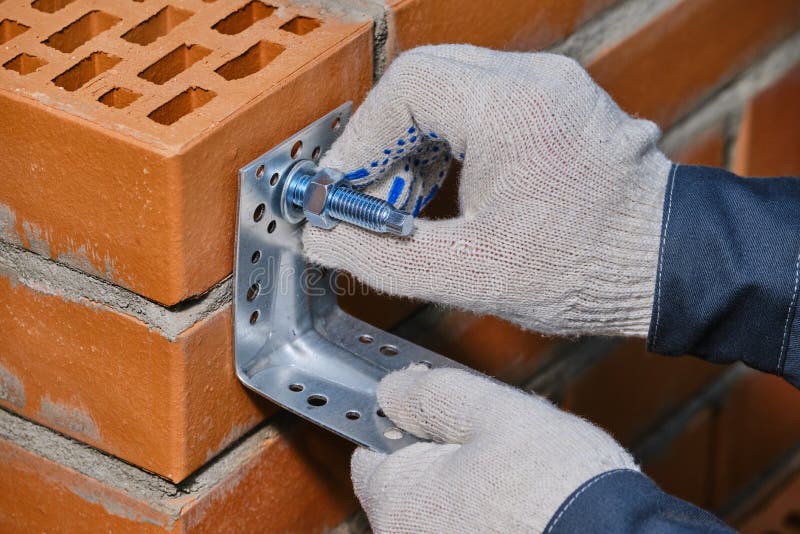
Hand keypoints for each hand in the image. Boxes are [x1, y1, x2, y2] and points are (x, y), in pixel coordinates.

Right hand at [303, 45, 671, 336]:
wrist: (668, 268)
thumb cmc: (591, 268)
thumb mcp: (473, 274)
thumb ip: (386, 259)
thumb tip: (327, 243)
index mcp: (513, 108)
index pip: (406, 89)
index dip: (360, 139)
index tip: (341, 185)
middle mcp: (536, 81)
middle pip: (425, 80)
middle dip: (385, 139)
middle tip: (368, 195)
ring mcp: (552, 87)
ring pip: (453, 88)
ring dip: (417, 139)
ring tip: (406, 199)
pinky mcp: (560, 105)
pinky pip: (485, 101)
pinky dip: (452, 139)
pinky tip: (447, 187)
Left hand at [352, 365, 636, 532]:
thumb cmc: (556, 487)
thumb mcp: (489, 411)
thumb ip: (430, 393)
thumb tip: (391, 388)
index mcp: (399, 497)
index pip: (370, 447)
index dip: (403, 416)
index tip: (433, 404)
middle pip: (409, 478)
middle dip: (442, 449)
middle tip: (491, 432)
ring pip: (443, 504)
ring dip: (469, 481)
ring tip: (519, 466)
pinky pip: (468, 526)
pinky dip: (487, 511)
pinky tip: (526, 497)